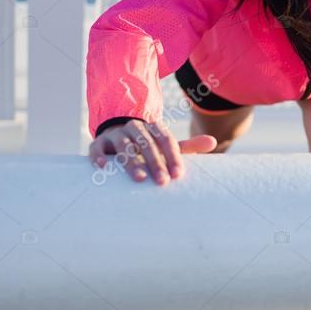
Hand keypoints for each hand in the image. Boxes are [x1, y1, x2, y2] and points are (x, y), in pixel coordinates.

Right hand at [88, 119, 217, 186]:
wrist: (118, 135)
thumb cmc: (147, 147)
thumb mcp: (166, 145)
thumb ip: (188, 146)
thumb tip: (213, 141)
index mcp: (153, 127)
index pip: (166, 140)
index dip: (173, 157)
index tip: (178, 175)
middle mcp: (134, 127)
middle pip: (146, 143)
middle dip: (155, 163)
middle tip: (162, 182)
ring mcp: (115, 134)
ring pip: (123, 145)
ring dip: (131, 161)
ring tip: (140, 178)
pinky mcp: (99, 142)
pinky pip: (97, 148)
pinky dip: (99, 156)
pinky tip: (103, 168)